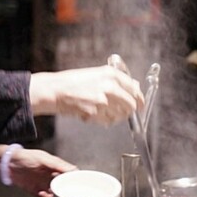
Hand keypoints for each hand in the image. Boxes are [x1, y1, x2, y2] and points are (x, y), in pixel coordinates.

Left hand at [0, 145, 77, 196]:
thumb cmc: (24, 157)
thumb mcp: (43, 159)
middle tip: (68, 193)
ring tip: (55, 195)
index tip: (81, 185)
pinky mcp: (36, 191)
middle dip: (67, 190)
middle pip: (65, 186)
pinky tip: (43, 195)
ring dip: (57, 196)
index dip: (76, 179)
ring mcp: (44, 184)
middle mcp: (51, 175)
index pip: (70, 174)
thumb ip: (58, 165)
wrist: (7, 165)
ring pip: (56, 193)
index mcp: (55, 166)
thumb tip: (73, 170)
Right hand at [29, 66, 143, 124]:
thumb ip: (116, 80)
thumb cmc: (72, 82)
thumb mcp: (97, 74)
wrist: (56, 90)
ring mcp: (104, 100)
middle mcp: (111, 86)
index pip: (135, 90)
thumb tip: (134, 86)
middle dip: (127, 111)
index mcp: (112, 74)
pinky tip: (93, 113)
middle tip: (120, 112)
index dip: (139, 100)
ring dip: (113, 116)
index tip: (140, 105)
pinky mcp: (97, 112)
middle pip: (131, 106)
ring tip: (99, 110)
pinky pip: (107, 121)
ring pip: (120, 116)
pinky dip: (102, 120)